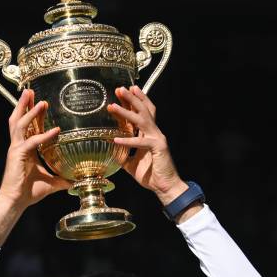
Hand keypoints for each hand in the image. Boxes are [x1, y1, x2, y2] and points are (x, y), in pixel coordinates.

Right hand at [0, 89, 69, 209]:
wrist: (15, 201)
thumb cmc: (29, 192)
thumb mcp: (50, 183)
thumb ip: (62, 180)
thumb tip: (77, 182)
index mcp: (24, 149)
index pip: (27, 126)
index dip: (31, 113)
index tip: (39, 102)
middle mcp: (18, 145)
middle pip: (19, 119)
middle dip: (24, 105)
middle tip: (31, 90)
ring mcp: (16, 149)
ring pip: (21, 124)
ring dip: (31, 112)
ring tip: (41, 101)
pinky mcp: (17, 155)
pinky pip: (32, 141)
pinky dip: (44, 135)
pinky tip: (56, 130)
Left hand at [107, 85, 187, 204]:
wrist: (164, 187)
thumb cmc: (150, 175)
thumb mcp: (131, 163)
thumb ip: (123, 155)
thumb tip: (111, 151)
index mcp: (149, 134)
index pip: (142, 113)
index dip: (133, 101)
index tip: (123, 92)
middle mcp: (154, 133)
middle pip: (143, 110)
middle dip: (131, 98)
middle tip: (119, 89)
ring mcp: (157, 138)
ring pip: (142, 120)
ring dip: (127, 112)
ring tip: (113, 106)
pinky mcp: (158, 147)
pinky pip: (140, 142)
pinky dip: (127, 141)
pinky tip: (115, 140)